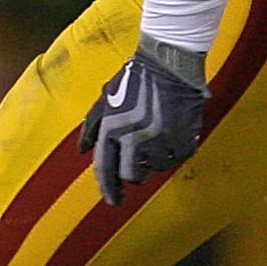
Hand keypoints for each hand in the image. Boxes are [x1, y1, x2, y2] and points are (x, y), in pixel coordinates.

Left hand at [76, 49, 205, 205]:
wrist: (167, 64)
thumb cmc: (133, 79)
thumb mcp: (105, 99)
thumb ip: (91, 126)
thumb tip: (82, 151)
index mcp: (112, 129)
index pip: (105, 168)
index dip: (108, 189)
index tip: (114, 201)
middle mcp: (134, 138)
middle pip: (132, 176)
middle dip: (133, 173)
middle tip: (139, 161)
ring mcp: (161, 139)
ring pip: (157, 167)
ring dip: (156, 157)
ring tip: (157, 133)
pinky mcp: (184, 138)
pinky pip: (179, 157)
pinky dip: (177, 149)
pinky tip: (174, 131)